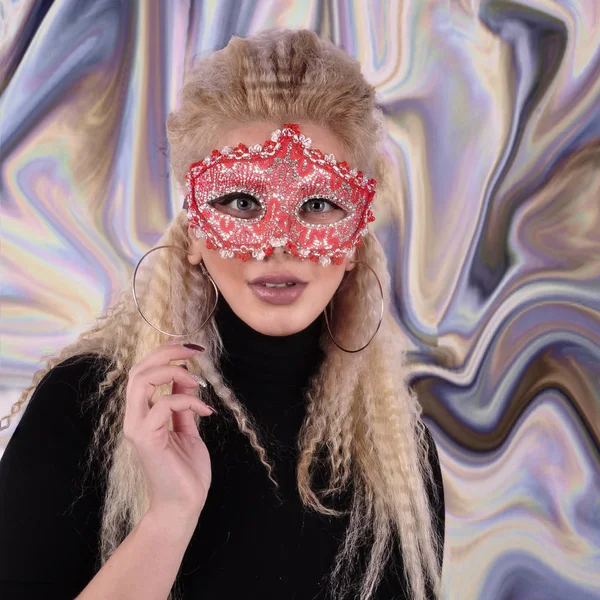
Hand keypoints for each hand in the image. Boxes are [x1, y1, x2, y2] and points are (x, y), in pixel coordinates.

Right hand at [123, 343, 214, 521]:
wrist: (184, 505)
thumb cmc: (185, 471)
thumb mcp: (187, 428)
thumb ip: (182, 405)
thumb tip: (185, 380)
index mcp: (143, 413)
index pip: (143, 372)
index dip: (164, 354)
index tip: (191, 349)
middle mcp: (135, 417)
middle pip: (138, 370)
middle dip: (166, 353)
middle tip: (193, 351)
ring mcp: (137, 427)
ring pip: (142, 381)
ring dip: (174, 372)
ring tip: (197, 381)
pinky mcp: (146, 438)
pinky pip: (163, 404)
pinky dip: (187, 401)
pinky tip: (205, 412)